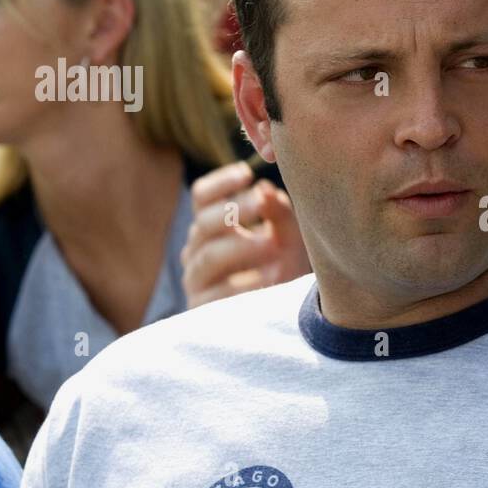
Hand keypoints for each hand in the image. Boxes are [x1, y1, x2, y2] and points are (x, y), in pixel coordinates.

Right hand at [180, 161, 310, 307]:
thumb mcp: (289, 235)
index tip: (247, 173)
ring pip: (209, 256)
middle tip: (263, 204)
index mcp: (212, 227)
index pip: (202, 197)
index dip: (221, 183)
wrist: (288, 314)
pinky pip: (217, 295)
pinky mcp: (204, 311)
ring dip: (242, 247)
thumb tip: (264, 189)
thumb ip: (279, 212)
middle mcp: (198, 251)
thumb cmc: (287, 266)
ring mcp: (197, 281)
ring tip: (272, 245)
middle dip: (234, 210)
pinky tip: (270, 278)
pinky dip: (245, 285)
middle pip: (204, 223)